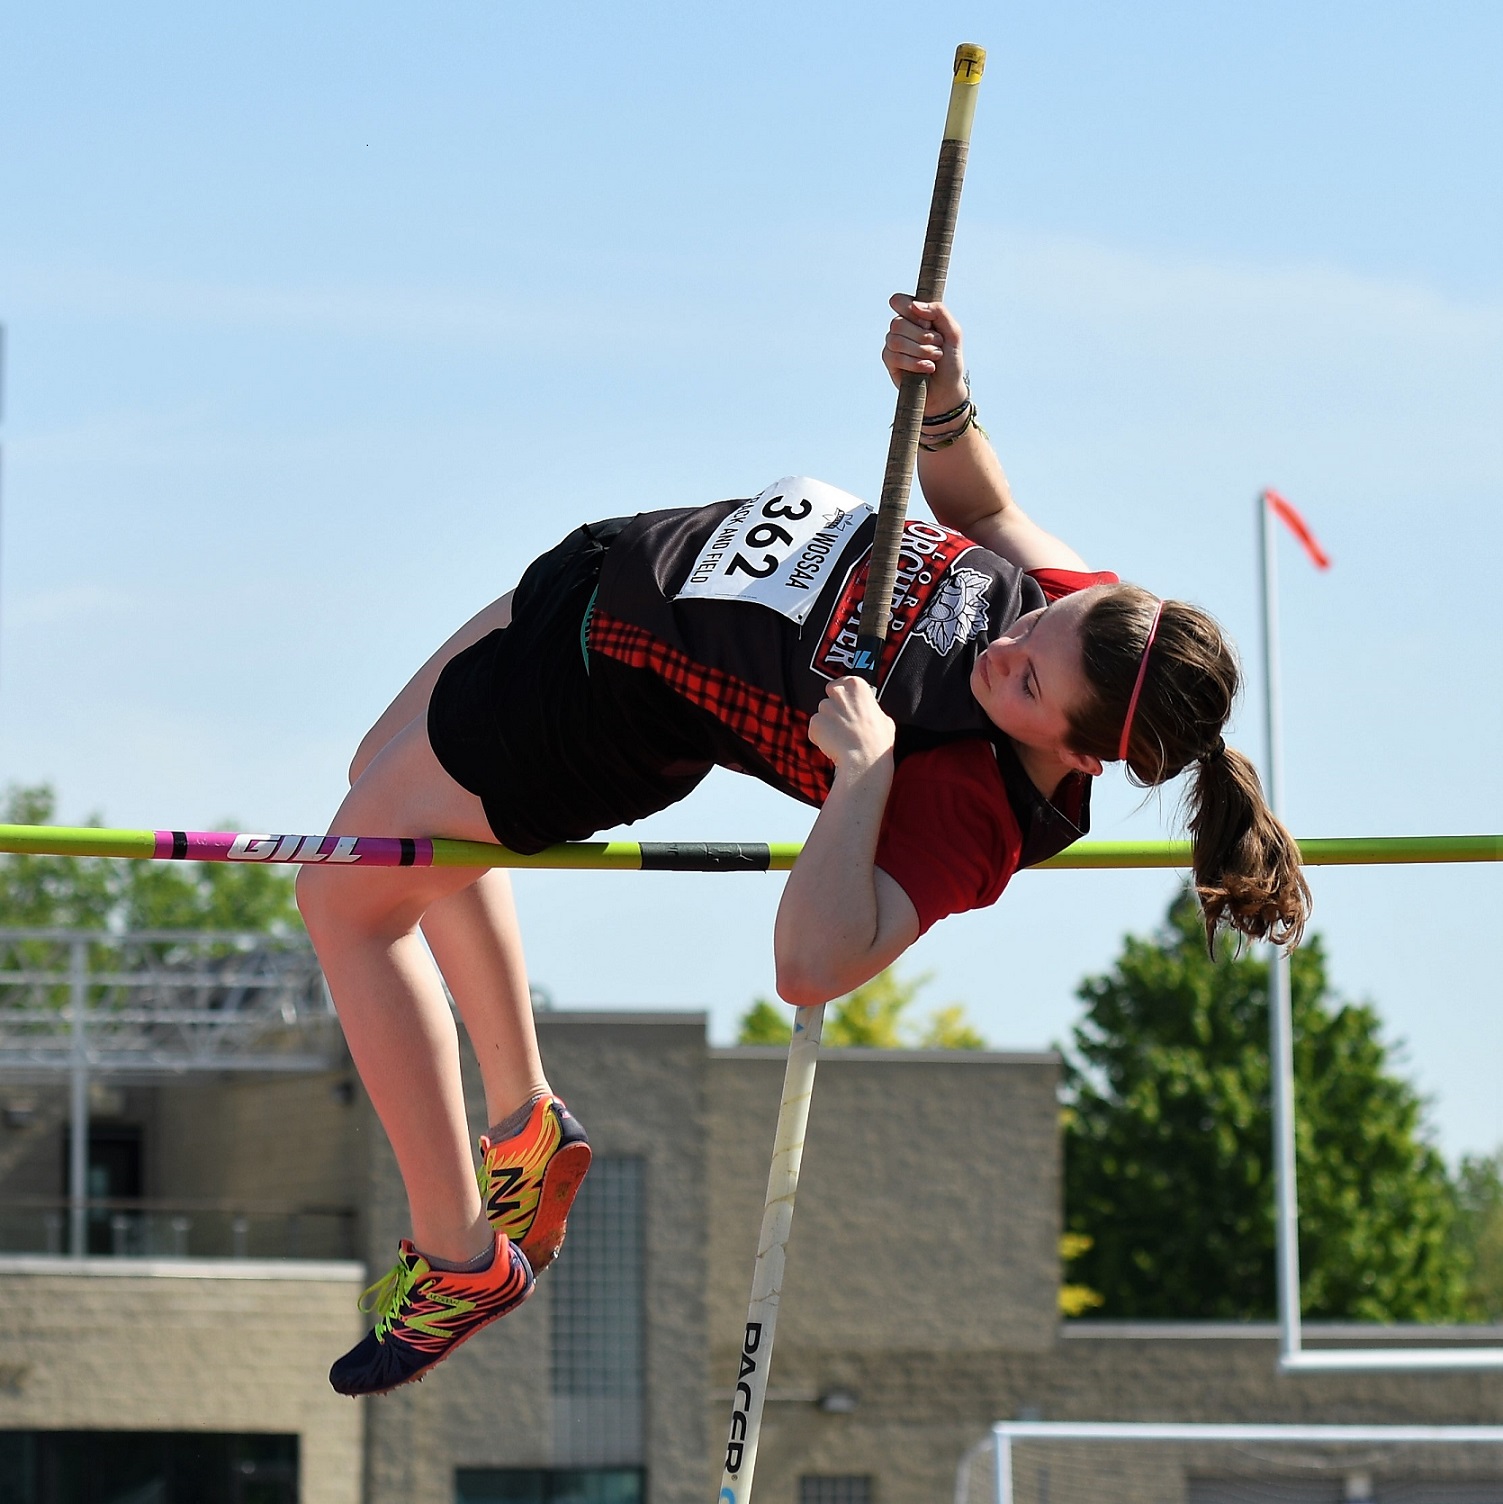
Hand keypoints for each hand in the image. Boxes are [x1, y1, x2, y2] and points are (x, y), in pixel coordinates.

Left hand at [807, 677, 896, 774]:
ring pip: (823, 713)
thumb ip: (870, 708)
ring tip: (842, 738)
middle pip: (830, 696)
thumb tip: (868, 711)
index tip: (849, 705)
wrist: (863, 760)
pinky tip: (834, 744)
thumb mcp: (884, 718)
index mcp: (856, 685)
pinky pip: (816, 728)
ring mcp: (824, 707)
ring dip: (829, 723)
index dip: (845, 695)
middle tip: (844, 722)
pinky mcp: (815, 723)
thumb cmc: (877, 741)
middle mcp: (838, 692)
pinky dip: (821, 736)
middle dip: (834, 707)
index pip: (843, 682)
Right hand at [882, 294, 968, 415]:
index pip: (899, 301)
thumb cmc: (950, 361)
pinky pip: (894, 356)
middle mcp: (902, 328)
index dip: (908, 308)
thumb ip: (940, 312)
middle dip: (922, 336)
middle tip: (938, 344)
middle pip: (898, 322)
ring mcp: (893, 345)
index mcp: (916, 316)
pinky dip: (914, 363)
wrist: (947, 389)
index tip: (926, 322)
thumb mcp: (953, 333)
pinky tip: (927, 368)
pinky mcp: (890, 362)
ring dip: (920, 350)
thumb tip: (915, 305)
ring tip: (935, 358)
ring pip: (896, 340)